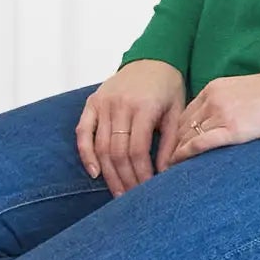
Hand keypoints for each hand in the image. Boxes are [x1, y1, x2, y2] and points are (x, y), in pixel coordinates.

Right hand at [76, 60, 185, 196]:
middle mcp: (120, 105)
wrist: (153, 59)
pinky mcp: (92, 102)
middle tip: (131, 200)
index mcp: (144, 107)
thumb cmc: (168, 87)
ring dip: (108, 173)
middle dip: (124, 179)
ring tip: (117, 193)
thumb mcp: (176, 112)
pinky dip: (86, 154)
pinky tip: (94, 173)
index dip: (141, 174)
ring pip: (101, 146)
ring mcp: (103, 103)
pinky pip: (83, 132)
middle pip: (118, 152)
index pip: (138, 150)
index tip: (147, 191)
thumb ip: (170, 142)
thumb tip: (165, 174)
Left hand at [167, 69, 259, 164]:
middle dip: (171, 145)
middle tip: (163, 162)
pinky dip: (185, 154)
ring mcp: (221, 115)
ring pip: (188, 136)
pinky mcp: (233, 130)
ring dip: (175, 152)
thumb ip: (225, 102)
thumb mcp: (242, 90)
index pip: (185, 113)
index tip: (172, 147)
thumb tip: (219, 121)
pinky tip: (177, 163)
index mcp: (214, 89)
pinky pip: (200, 143)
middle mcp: (212, 100)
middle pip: (182, 126)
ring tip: (168, 168)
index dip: (177, 132)